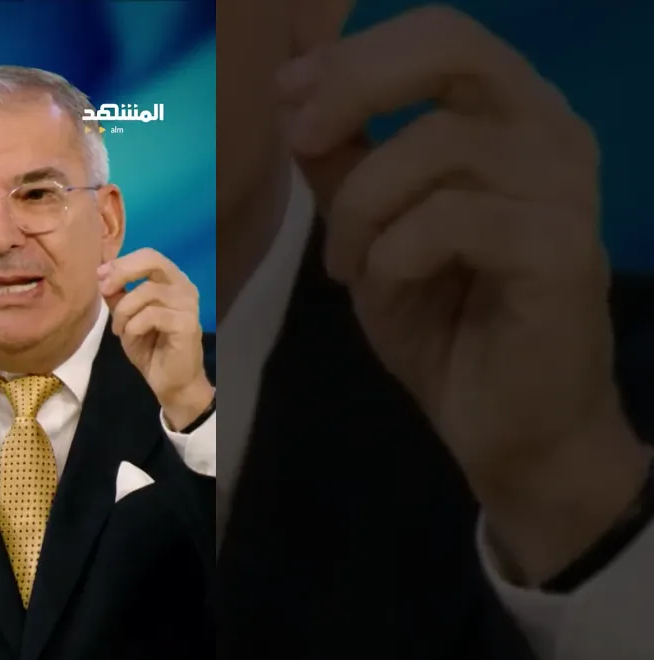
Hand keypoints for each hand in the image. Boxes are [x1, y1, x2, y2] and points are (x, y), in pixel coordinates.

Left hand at [99, 249, 212, 430]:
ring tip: (119, 329)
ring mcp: (188, 304)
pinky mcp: (187, 324)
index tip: (100, 276)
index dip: (121, 262)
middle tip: (105, 290)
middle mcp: (184, 287)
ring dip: (124, 310)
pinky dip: (134, 325)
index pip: (148, 255)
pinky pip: (151, 315)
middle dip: (122, 272)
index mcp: (171, 281)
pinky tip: (131, 337)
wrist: (171, 382)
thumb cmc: (150, 348)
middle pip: (152, 260)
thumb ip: (118, 295)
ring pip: (147, 291)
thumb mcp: (126, 318)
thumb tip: (101, 274)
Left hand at [280, 5, 647, 580]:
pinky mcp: (563, 250)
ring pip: (435, 146)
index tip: (286, 96)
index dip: (352, 54)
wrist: (507, 426)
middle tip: (304, 138)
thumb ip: (341, 161)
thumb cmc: (444, 322)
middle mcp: (550, 133)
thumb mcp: (369, 231)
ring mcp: (566, 188)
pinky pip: (450, 219)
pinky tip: (387, 285)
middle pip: (452, 48)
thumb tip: (292, 93)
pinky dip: (394, 253)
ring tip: (348, 265)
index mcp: (508, 116)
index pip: (440, 32)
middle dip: (356, 85)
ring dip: (363, 207)